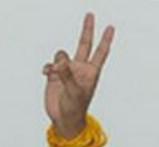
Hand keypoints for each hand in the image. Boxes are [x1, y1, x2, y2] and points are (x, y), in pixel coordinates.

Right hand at [43, 13, 114, 137]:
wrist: (64, 120)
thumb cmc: (75, 109)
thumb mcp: (75, 92)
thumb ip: (68, 74)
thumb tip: (61, 61)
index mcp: (91, 73)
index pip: (100, 52)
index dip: (105, 40)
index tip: (110, 27)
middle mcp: (80, 69)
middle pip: (84, 44)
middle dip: (87, 30)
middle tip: (91, 14)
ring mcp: (67, 71)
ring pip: (62, 54)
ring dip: (57, 61)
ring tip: (56, 74)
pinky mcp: (55, 75)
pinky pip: (50, 64)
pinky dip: (48, 68)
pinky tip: (47, 75)